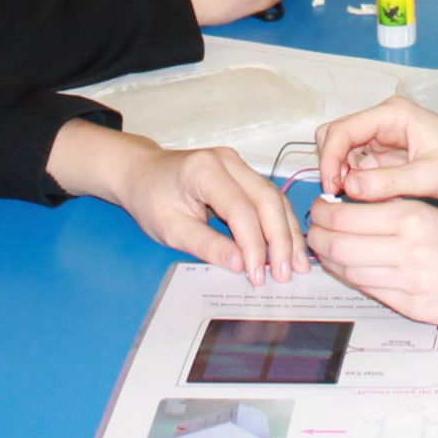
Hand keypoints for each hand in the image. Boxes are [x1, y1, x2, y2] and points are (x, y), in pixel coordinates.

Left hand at [54, 125, 307, 281]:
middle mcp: (228, 161)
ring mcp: (238, 164)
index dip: (253, 244)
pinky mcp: (244, 173)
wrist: (141, 172)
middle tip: (285, 274)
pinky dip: (280, 223)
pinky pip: (269, 198)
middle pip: (267, 199)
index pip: (241, 209)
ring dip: (287, 232)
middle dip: (280, 239)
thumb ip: (206, 245)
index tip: (257, 275)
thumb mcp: (170, 229)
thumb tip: (241, 266)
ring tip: (296, 265)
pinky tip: (288, 247)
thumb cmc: (150, 199)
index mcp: (205, 170)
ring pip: (275, 198)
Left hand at [306, 199, 437, 326]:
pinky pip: (371, 292)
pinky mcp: (414, 307)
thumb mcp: (432, 208)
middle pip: (340, 246)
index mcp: (412, 217)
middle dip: (319, 238)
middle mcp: (407, 250)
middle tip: (315, 231)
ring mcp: (409, 282)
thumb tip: (347, 210)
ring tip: (328, 250)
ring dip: (331, 260)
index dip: (323, 214)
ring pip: (351, 271)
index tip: (319, 209)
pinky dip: (354, 279)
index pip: (346, 217)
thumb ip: (391, 210)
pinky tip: (351, 269)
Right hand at [313, 96, 437, 210]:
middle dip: (332, 165)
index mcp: (392, 115)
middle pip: (336, 138)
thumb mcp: (429, 176)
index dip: (329, 158)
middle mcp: (384, 125)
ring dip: (343, 177)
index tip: (331, 188)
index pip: (343, 130)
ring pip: (344, 156)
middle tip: (341, 195)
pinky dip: (357, 186)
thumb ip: (388, 182)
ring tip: (357, 202)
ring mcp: (384, 144)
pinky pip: (359, 172)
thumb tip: (347, 187)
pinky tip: (369, 202)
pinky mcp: (388, 163)